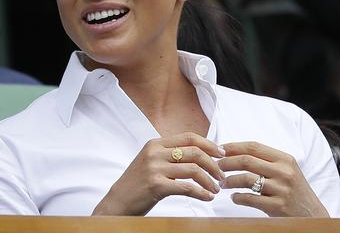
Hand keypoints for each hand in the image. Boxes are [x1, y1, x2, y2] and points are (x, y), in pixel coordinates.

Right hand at [92, 133, 226, 215]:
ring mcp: (155, 168)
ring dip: (209, 181)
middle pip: (195, 152)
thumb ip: (170, 155)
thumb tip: (199, 154)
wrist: (117, 203)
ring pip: (193, 169)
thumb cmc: (138, 185)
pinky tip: (207, 198)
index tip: (222, 154)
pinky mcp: (156, 185)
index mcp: (155, 144)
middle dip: (213, 164)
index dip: (209, 144)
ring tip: (215, 189)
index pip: (189, 137)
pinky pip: (187, 187)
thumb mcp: (151, 162)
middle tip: (222, 176)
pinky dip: (201, 193)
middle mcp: (155, 152)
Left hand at [218, 141, 328, 216]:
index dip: (234, 147)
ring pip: (246, 179)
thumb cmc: (294, 190)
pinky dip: (237, 197)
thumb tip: (235, 152)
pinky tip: (234, 197)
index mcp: (285, 159)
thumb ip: (266, 161)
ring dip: (229, 180)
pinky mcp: (278, 206)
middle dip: (227, 162)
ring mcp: (281, 189)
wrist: (311, 214)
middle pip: (247, 161)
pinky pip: (250, 199)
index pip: (254, 146)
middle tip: (216, 167)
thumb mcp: (286, 170)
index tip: (220, 149)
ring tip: (222, 183)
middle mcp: (284, 171)